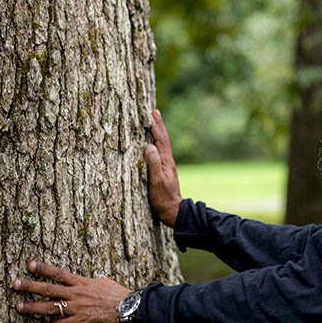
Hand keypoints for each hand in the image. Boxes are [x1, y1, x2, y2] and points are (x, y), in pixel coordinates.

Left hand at [12, 260, 129, 322]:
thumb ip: (89, 283)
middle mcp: (75, 294)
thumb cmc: (118, 295)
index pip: (58, 273)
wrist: (128, 309)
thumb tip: (84, 282)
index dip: (43, 269)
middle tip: (15, 283)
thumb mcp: (102, 283)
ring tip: (19, 306)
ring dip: (33, 307)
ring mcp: (76, 308)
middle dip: (30, 286)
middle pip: (49, 288)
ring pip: (50, 307)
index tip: (29, 264)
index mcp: (81, 283)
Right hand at [144, 109, 182, 227]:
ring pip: (162, 144)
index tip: (152, 113)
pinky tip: (154, 143)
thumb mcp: (156, 181)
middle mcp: (167, 161)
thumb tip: (148, 145)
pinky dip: (157, 142)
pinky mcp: (164, 171)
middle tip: (154, 111)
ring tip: (154, 122)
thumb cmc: (163, 198)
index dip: (156, 126)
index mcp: (166, 161)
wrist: (173, 211)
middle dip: (158, 125)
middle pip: (163, 139)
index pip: (160, 139)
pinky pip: (160, 151)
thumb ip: (153, 163)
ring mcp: (167, 166)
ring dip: (158, 132)